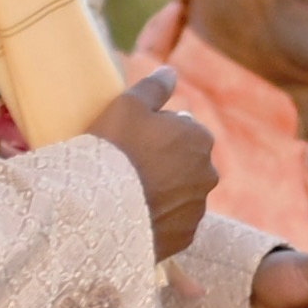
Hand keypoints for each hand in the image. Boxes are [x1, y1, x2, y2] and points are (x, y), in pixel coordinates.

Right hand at [94, 68, 219, 263]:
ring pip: (181, 193)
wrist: (100, 209)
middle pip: (184, 162)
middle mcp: (208, 173)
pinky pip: (174, 221)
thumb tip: (171, 70)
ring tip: (129, 194)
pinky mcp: (186, 236)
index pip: (181, 128)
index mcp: (198, 138)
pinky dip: (160, 218)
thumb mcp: (127, 106)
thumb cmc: (113, 150)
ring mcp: (198, 208)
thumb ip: (154, 86)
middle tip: (128, 167)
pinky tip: (135, 215)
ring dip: (163, 191)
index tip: (130, 141)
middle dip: (164, 162)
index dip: (154, 132)